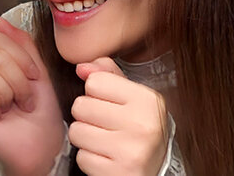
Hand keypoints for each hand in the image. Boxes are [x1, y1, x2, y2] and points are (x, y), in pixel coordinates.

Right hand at [0, 17, 64, 175]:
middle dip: (19, 79)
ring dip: (9, 93)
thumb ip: (23, 45)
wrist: (43, 145)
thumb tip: (2, 22)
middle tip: (25, 97)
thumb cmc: (43, 114)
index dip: (22, 58)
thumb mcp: (39, 72)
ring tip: (14, 106)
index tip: (34, 76)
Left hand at [71, 57, 168, 175]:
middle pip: (81, 106)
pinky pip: (82, 157)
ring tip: (104, 140)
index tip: (110, 105)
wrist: (156, 169)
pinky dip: (89, 158)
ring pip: (77, 131)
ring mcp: (130, 151)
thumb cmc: (140, 130)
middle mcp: (141, 124)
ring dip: (85, 137)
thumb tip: (82, 67)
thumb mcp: (133, 97)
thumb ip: (108, 75)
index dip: (96, 93)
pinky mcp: (118, 173)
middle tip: (105, 125)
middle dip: (87, 116)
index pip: (95, 81)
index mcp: (147, 100)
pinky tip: (106, 157)